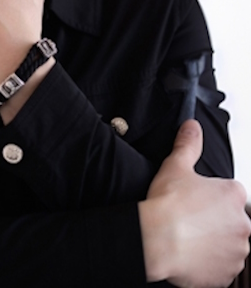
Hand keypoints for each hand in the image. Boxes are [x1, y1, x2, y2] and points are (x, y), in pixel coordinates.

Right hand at [139, 119, 250, 287]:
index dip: (209, 198)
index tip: (193, 202)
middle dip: (214, 221)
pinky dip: (209, 264)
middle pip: (230, 221)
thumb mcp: (175, 165)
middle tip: (189, 220)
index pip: (229, 195)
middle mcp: (242, 223)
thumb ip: (188, 144)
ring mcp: (236, 250)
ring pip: (228, 245)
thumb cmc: (167, 205)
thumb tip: (192, 127)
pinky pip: (221, 268)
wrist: (156, 239)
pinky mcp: (226, 274)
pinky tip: (190, 255)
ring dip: (214, 243)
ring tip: (188, 238)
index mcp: (234, 195)